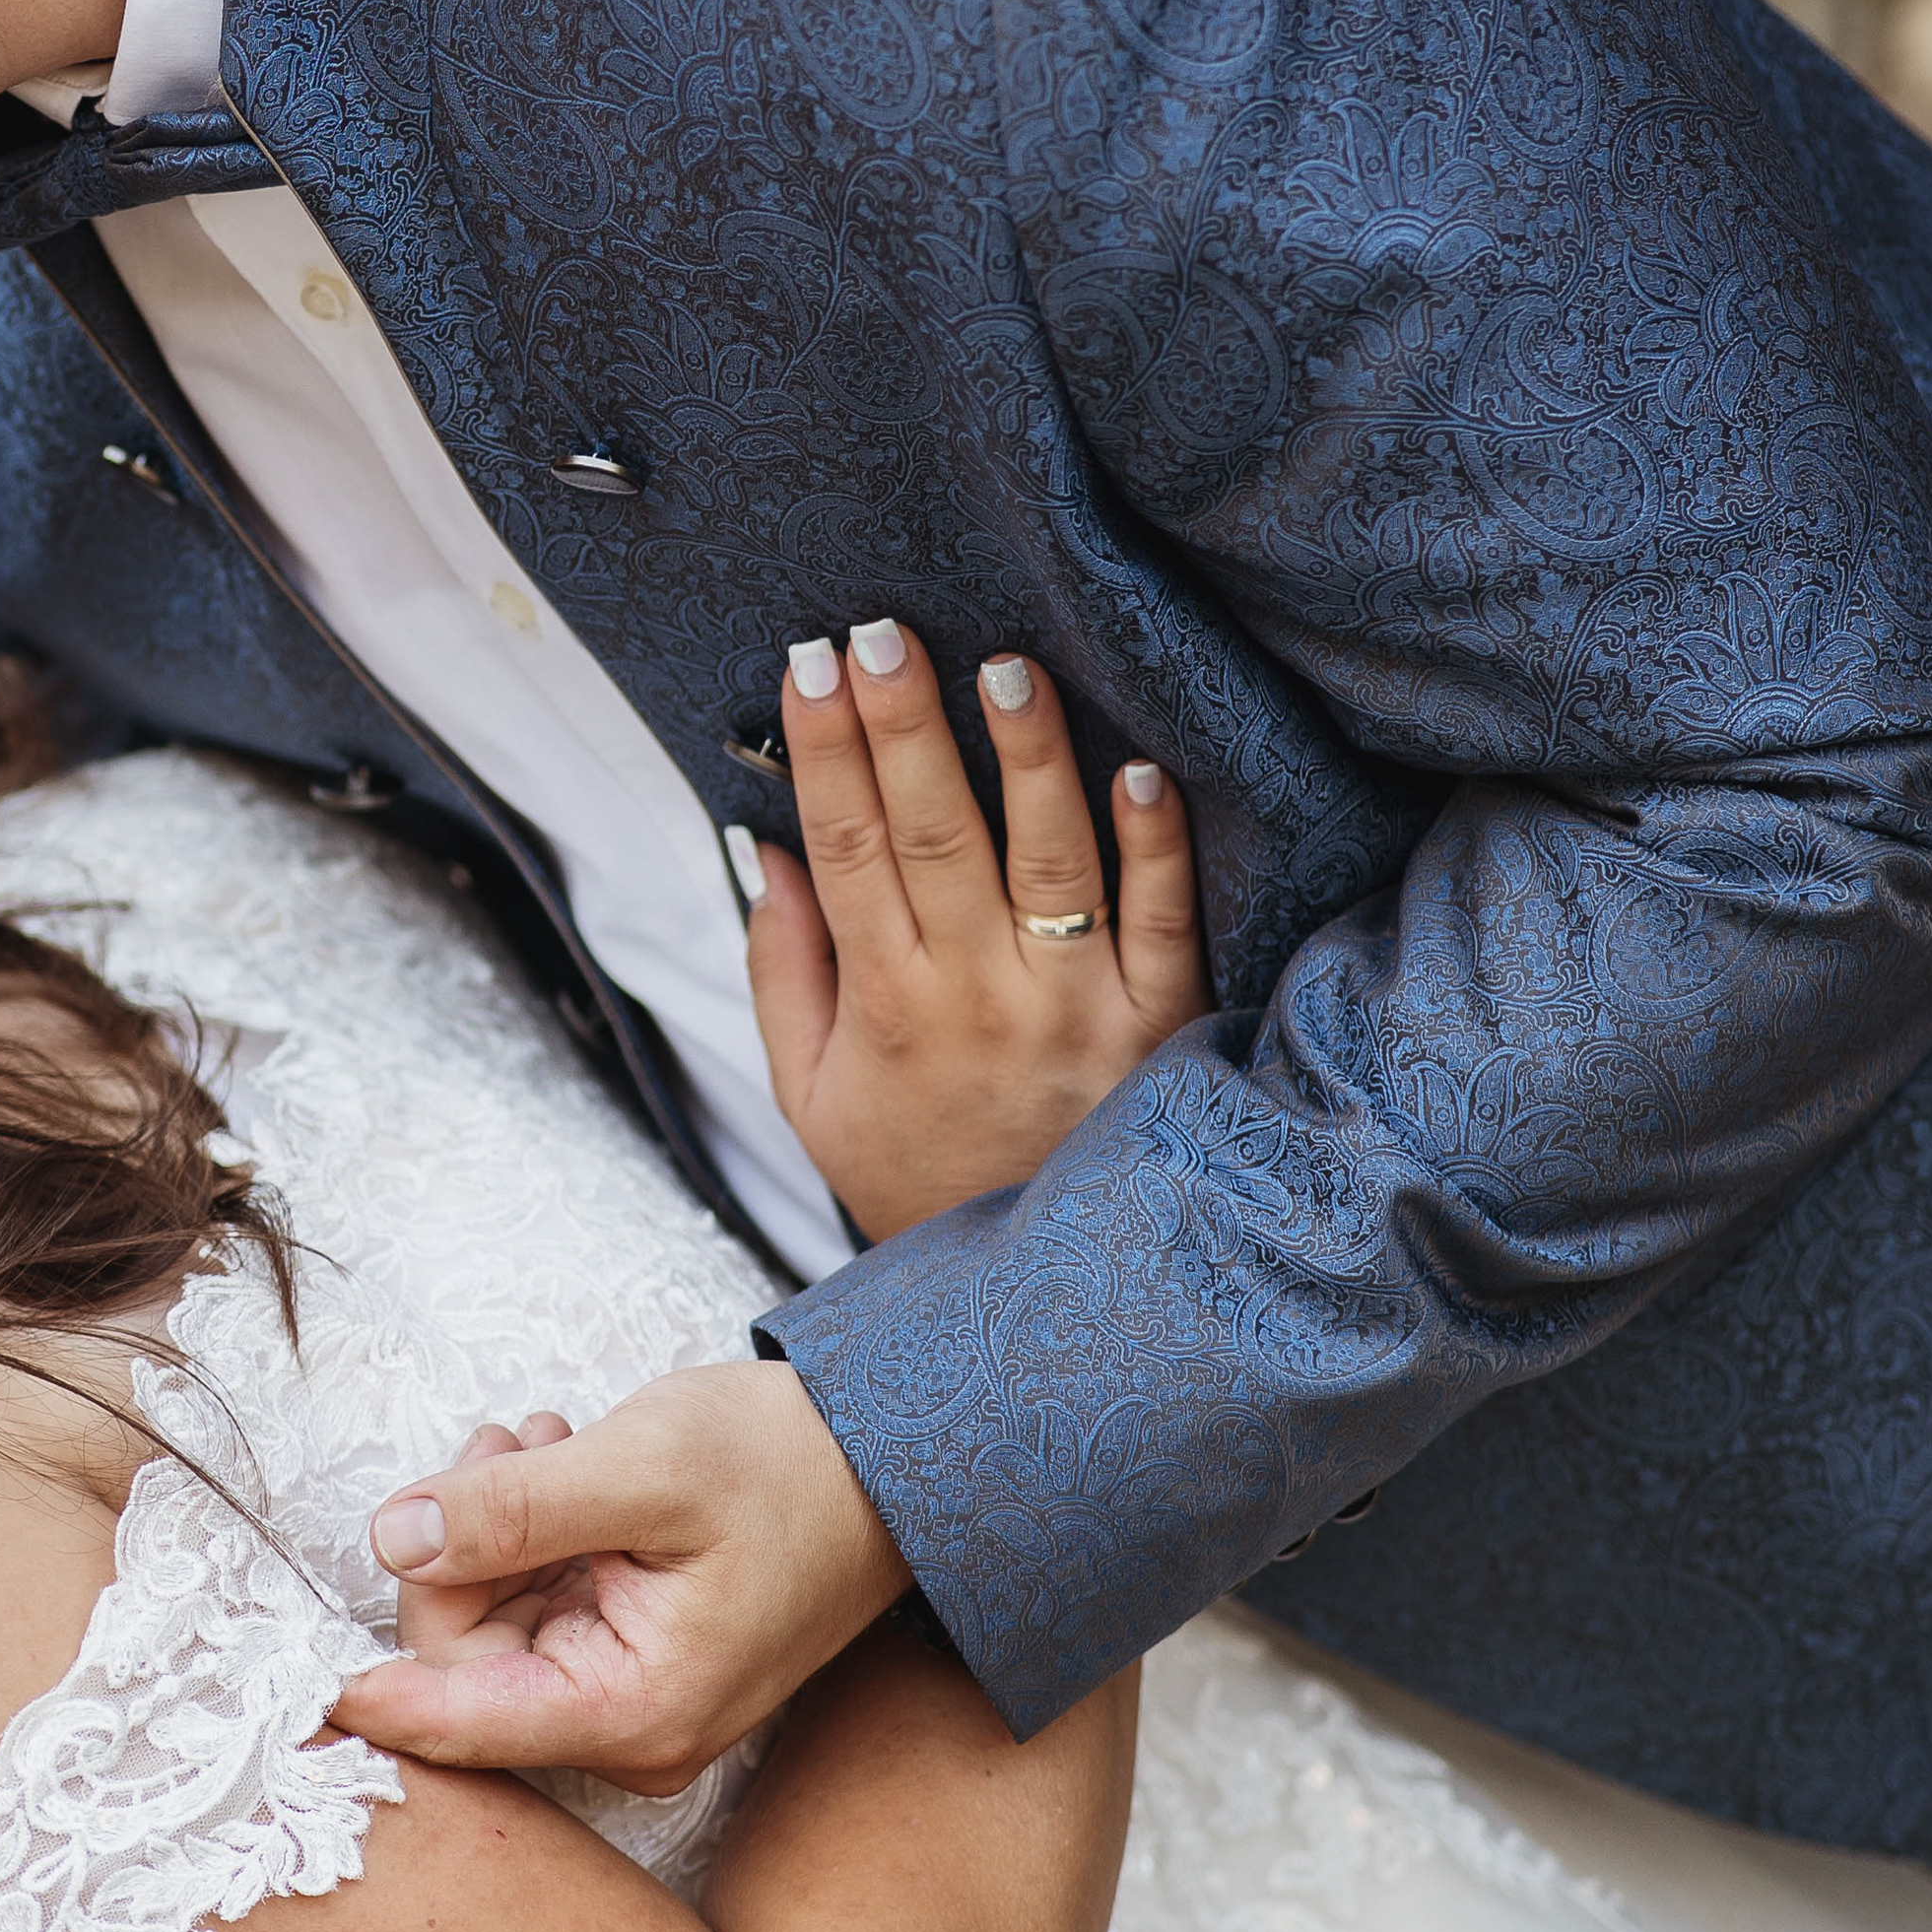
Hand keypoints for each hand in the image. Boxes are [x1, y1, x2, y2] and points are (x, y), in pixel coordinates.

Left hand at [334, 1361, 908, 1792]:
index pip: (456, 1725)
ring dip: (489, 1525)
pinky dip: (522, 1534)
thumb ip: (512, 1508)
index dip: (360, 1691)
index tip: (280, 1671)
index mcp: (635, 1712)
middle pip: (458, 1664)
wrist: (889, 1461)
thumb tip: (390, 1539)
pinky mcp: (620, 1662)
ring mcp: (623, 1703)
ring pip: (483, 1627)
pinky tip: (558, 1465)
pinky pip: (525, 1609)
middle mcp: (625, 1733)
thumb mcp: (644, 1465)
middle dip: (456, 1545)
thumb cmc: (786, 1463)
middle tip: (503, 1443)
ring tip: (544, 1440)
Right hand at [749, 624, 1201, 1236]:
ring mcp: (1075, 1009)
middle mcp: (976, 998)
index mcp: (886, 1006)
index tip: (809, 666)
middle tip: (886, 634)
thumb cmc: (916, 1174)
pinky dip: (1156, 848)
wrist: (1031, 1296)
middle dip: (905, 726)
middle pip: (933, 836)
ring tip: (1007, 668)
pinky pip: (1164, 924)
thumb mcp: (809, 1095)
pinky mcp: (1160, 1025)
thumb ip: (782, 970)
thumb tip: (767, 848)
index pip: (846, 850)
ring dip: (1027, 759)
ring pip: (1050, 861)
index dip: (824, 753)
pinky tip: (1142, 772)